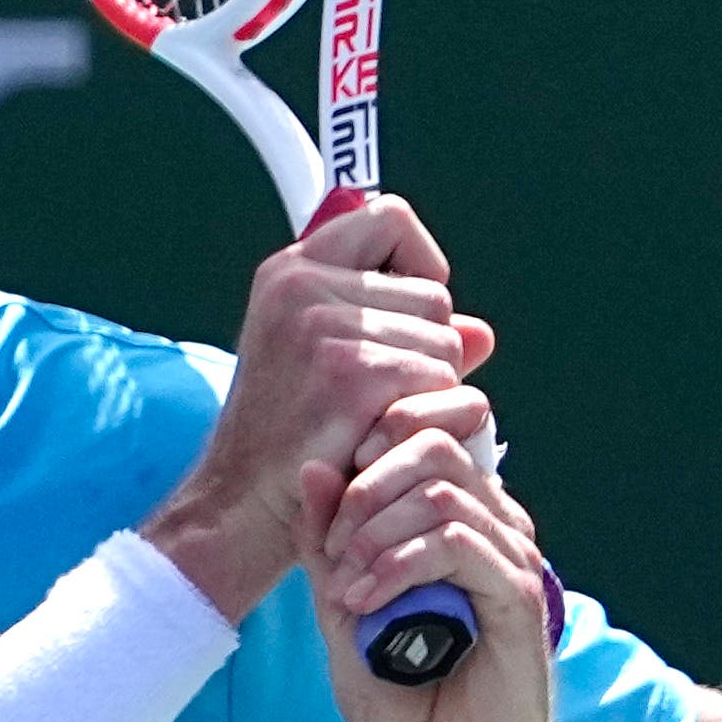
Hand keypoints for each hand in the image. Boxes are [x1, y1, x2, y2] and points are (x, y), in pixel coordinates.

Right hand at [143, 196, 490, 619]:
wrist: (240, 505)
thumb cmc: (286, 439)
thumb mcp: (323, 364)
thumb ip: (398, 332)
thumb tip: (481, 333)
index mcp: (290, 271)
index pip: (387, 217)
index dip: (417, 260)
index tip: (409, 308)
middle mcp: (302, 285)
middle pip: (433, 293)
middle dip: (428, 347)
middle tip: (379, 395)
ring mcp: (325, 328)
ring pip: (446, 342)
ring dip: (428, 389)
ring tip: (373, 420)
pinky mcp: (353, 375)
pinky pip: (441, 380)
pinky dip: (426, 416)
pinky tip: (380, 438)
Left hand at [301, 403, 571, 721]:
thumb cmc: (407, 702)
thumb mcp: (342, 614)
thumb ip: (328, 546)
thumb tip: (312, 468)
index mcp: (455, 520)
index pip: (420, 435)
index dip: (365, 454)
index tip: (326, 521)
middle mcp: (492, 528)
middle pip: (432, 445)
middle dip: (364, 490)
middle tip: (332, 555)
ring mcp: (511, 558)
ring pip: (441, 490)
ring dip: (374, 532)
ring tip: (345, 589)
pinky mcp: (520, 597)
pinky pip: (460, 543)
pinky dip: (399, 563)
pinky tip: (368, 601)